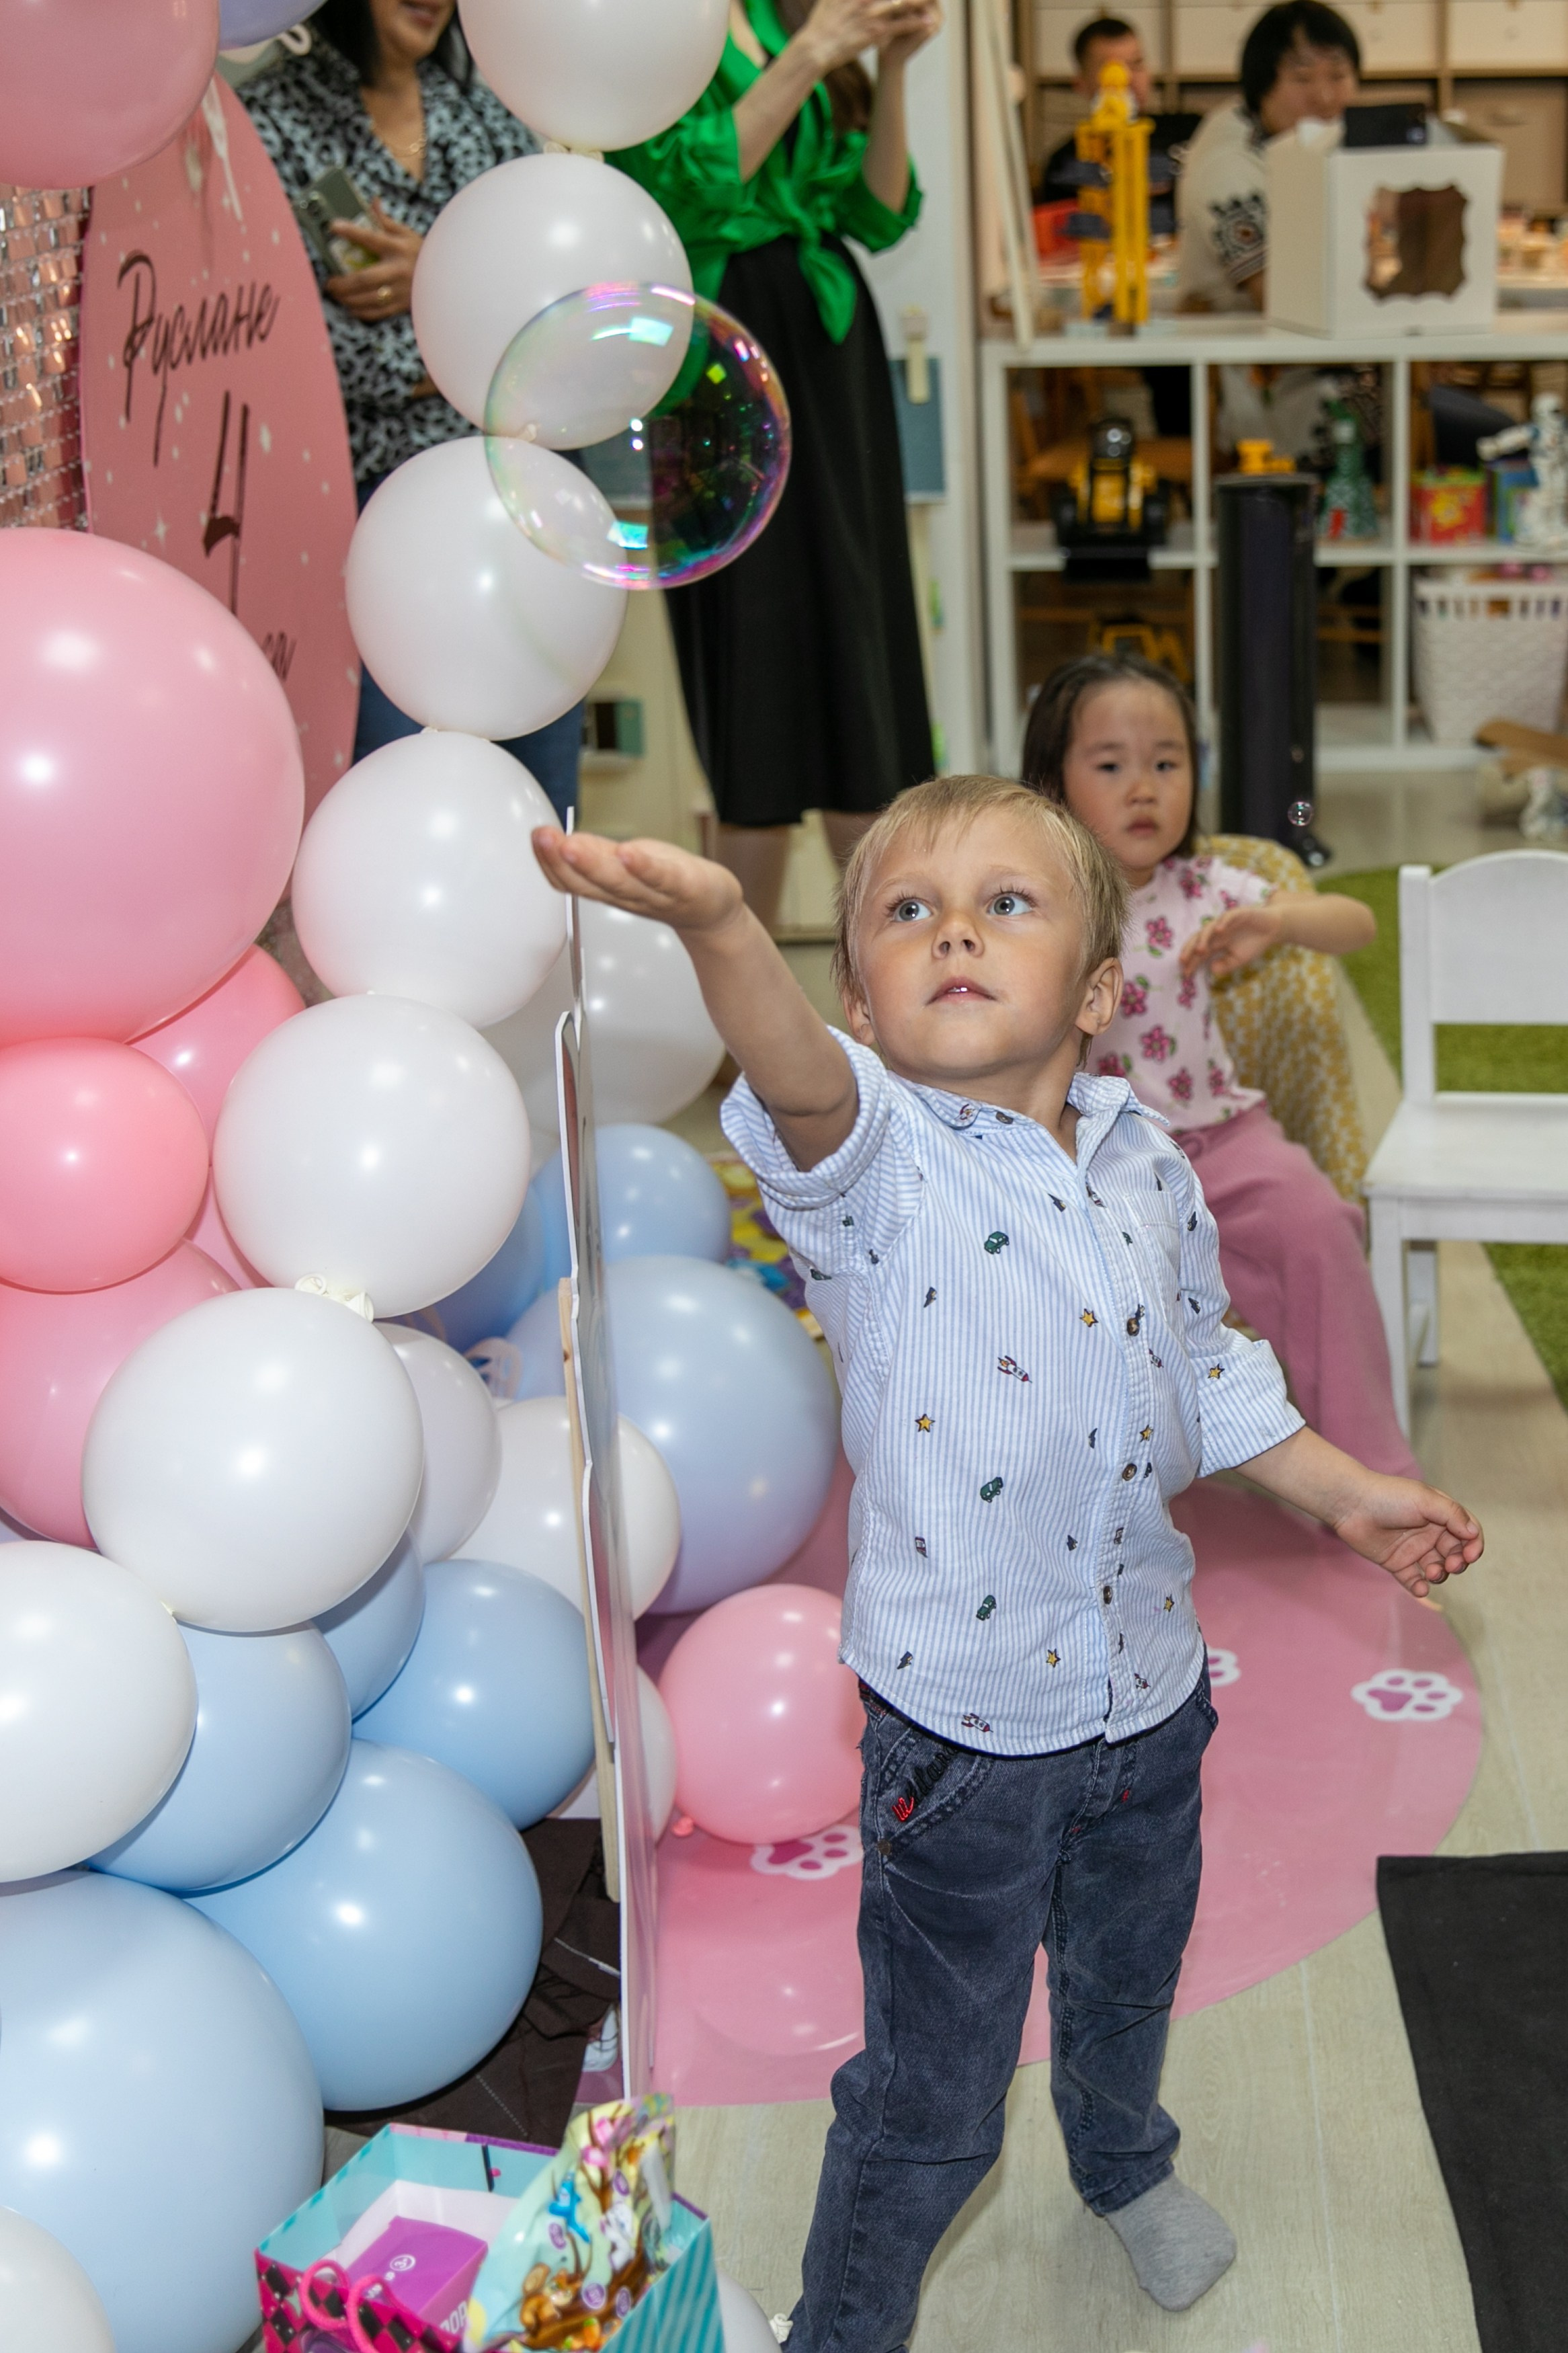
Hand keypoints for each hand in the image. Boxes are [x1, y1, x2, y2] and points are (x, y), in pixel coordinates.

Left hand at [324, 202, 421, 321]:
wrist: (446, 278)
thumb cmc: (422, 253)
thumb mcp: (406, 234)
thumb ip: (386, 221)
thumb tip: (373, 201)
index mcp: (398, 248)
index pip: (371, 237)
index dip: (351, 232)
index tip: (333, 226)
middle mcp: (397, 270)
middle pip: (364, 279)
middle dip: (342, 283)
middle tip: (329, 282)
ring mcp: (400, 291)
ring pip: (367, 299)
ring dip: (347, 298)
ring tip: (336, 293)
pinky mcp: (401, 306)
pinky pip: (376, 313)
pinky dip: (360, 311)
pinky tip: (350, 306)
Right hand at [532, 827, 744, 941]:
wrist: (714, 910)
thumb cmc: (670, 884)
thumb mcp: (626, 864)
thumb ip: (594, 854)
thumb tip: (559, 841)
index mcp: (610, 888)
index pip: (572, 879)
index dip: (549, 861)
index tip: (535, 837)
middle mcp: (627, 895)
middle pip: (589, 883)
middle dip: (562, 861)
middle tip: (543, 840)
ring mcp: (655, 893)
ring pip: (619, 883)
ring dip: (592, 865)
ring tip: (571, 846)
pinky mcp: (684, 886)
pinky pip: (661, 879)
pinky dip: (644, 868)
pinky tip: (628, 853)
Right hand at [797, 0, 927, 75]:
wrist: (816, 48)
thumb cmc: (819, 25)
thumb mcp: (828, 0)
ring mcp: (873, 13)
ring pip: (904, 3)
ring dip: (920, 2)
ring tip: (932, 2)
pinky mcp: (876, 32)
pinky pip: (902, 25)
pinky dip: (917, 23)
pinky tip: (929, 21)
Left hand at [1179, 901, 1280, 980]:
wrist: (1273, 929)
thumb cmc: (1254, 943)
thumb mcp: (1239, 960)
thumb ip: (1226, 965)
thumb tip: (1211, 969)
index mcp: (1216, 943)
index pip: (1200, 952)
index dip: (1192, 962)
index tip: (1186, 974)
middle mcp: (1218, 932)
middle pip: (1199, 938)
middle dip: (1190, 949)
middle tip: (1183, 960)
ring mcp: (1226, 922)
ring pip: (1210, 927)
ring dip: (1204, 938)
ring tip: (1200, 949)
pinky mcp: (1238, 913)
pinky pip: (1227, 916)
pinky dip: (1223, 922)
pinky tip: (1219, 930)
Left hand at [1328, 1473, 1482, 1599]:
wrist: (1351, 1504)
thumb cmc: (1389, 1496)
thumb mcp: (1425, 1500)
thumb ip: (1452, 1515)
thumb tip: (1473, 1534)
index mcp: (1440, 1515)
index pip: (1467, 1532)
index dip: (1474, 1545)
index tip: (1470, 1555)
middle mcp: (1429, 1533)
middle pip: (1455, 1553)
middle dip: (1457, 1562)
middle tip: (1450, 1565)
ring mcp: (1413, 1549)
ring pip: (1437, 1569)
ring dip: (1440, 1574)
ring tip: (1431, 1573)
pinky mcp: (1396, 1562)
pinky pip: (1413, 1580)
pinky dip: (1419, 1587)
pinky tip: (1419, 1587)